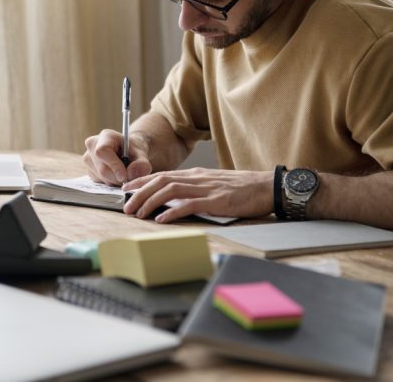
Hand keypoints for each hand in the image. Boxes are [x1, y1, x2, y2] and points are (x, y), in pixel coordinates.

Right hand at [83, 129, 151, 184]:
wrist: (129, 153)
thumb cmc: (134, 151)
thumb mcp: (142, 155)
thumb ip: (141, 164)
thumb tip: (131, 174)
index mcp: (106, 136)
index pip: (103, 151)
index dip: (113, 165)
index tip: (124, 177)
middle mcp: (92, 145)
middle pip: (102, 168)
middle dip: (117, 178)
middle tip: (129, 179)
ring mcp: (88, 158)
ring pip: (100, 177)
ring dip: (114, 181)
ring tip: (124, 174)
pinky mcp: (88, 169)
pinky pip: (98, 182)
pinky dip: (110, 182)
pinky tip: (116, 175)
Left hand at [122, 168, 272, 222]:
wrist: (267, 187)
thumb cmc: (242, 189)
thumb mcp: (213, 184)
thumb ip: (195, 188)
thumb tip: (175, 199)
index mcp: (196, 175)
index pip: (162, 175)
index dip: (141, 181)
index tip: (126, 189)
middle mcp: (197, 178)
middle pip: (161, 181)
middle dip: (139, 193)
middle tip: (125, 206)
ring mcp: (206, 188)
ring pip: (170, 191)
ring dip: (150, 202)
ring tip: (138, 213)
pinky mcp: (216, 201)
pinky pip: (189, 205)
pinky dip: (172, 212)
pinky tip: (161, 219)